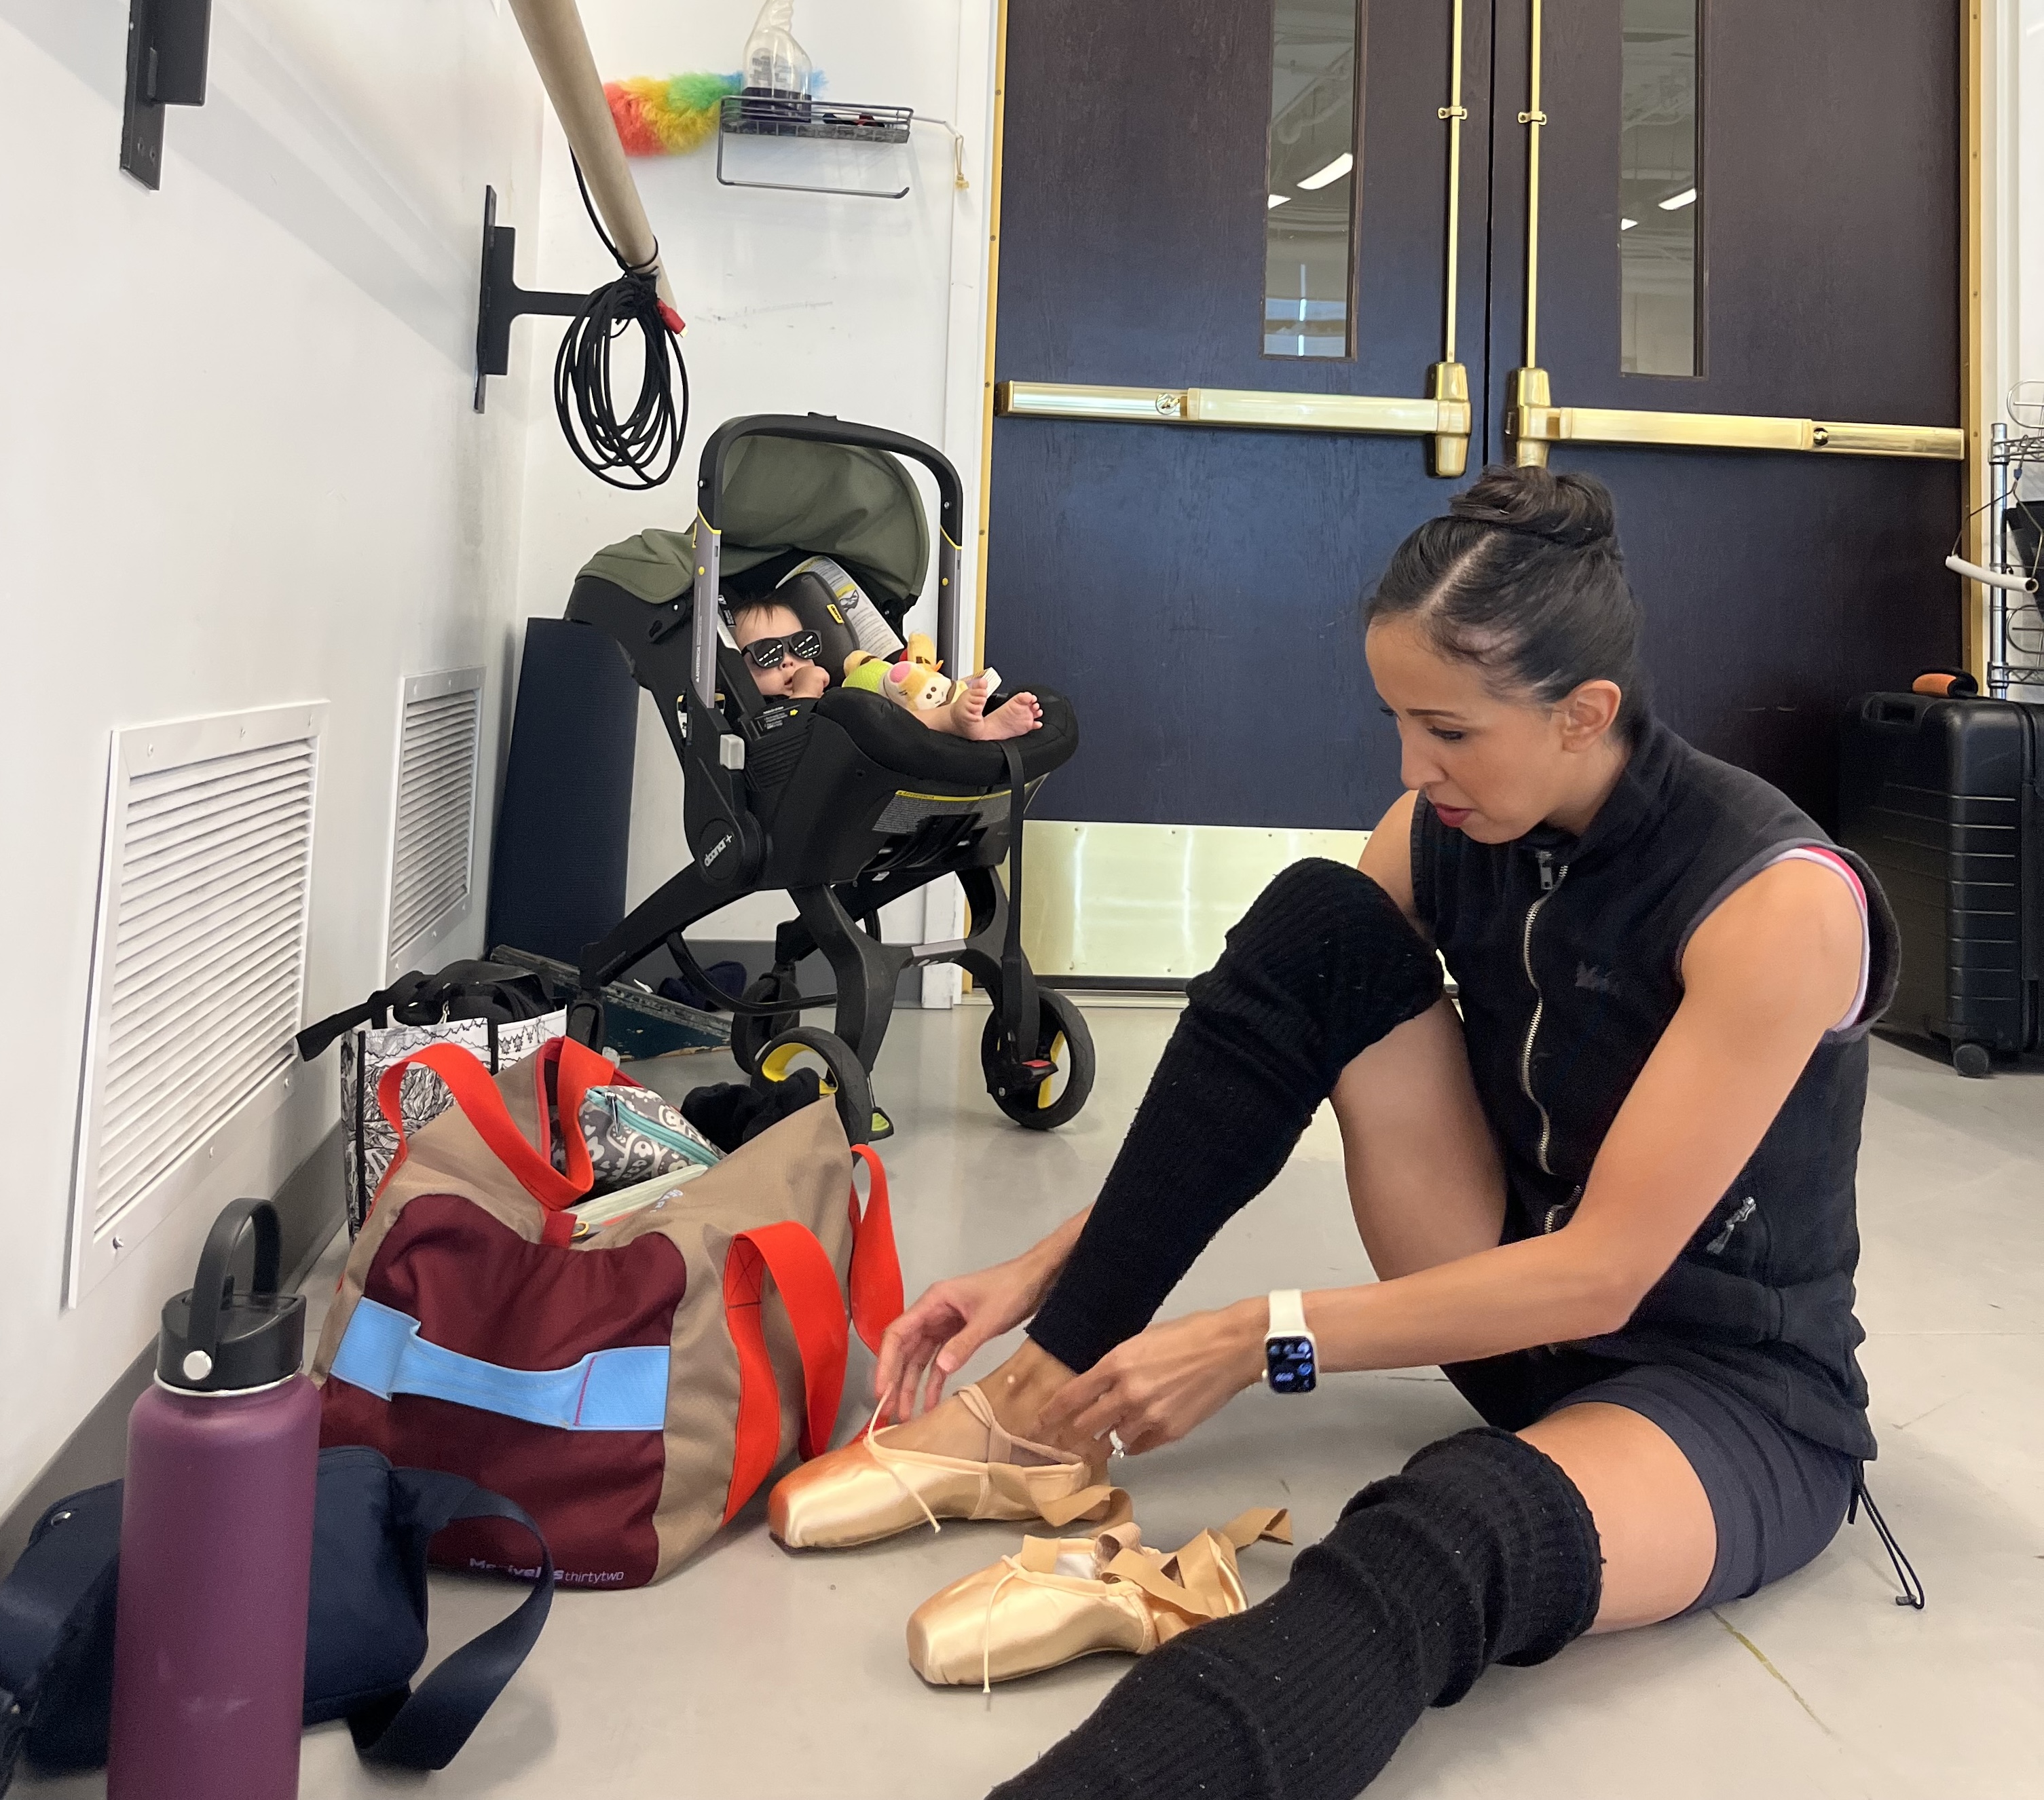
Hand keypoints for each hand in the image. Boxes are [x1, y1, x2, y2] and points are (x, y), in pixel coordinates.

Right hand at [874, 1253, 1054, 1422]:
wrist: (1036, 1279)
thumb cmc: (1011, 1289)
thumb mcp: (988, 1318)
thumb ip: (965, 1343)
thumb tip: (942, 1368)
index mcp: (933, 1302)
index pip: (897, 1333)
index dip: (886, 1363)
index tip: (881, 1391)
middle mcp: (932, 1313)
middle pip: (904, 1349)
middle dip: (895, 1380)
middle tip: (889, 1411)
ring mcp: (943, 1324)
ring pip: (919, 1359)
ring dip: (912, 1385)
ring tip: (906, 1415)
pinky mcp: (956, 1334)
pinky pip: (939, 1361)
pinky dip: (934, 1381)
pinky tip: (931, 1403)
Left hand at [1036, 1303, 1266, 1457]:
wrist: (1230, 1348)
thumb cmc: (1188, 1334)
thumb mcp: (1141, 1340)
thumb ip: (1116, 1366)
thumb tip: (1098, 1385)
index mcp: (1117, 1363)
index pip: (1072, 1396)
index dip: (1052, 1413)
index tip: (1039, 1423)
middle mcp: (1128, 1393)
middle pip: (1085, 1425)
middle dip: (1069, 1436)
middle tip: (1059, 1443)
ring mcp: (1150, 1416)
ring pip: (1113, 1440)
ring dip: (1106, 1439)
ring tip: (1100, 1440)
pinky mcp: (1170, 1432)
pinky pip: (1139, 1447)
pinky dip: (1133, 1442)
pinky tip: (1133, 1436)